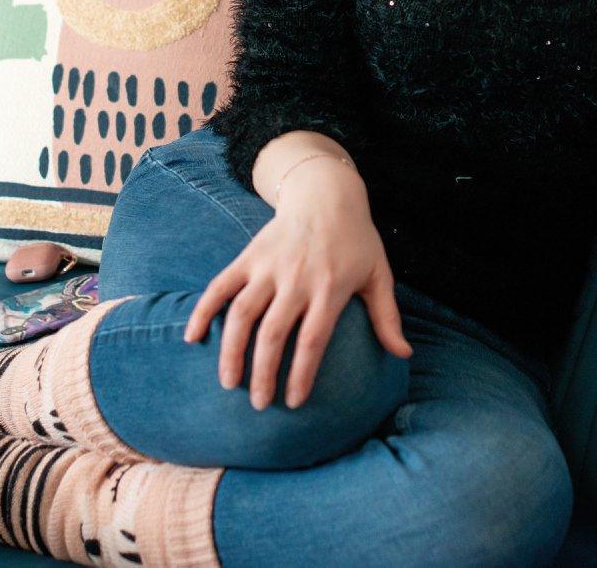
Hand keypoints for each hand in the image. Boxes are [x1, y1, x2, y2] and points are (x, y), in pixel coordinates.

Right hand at [181, 174, 411, 410]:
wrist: (325, 192)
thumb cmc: (356, 239)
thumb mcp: (378, 274)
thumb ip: (387, 316)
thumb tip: (404, 354)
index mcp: (330, 288)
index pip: (313, 339)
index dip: (301, 373)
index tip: (293, 402)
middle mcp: (296, 279)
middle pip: (273, 333)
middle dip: (263, 373)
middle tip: (258, 404)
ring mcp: (268, 267)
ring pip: (243, 314)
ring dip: (232, 350)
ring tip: (228, 382)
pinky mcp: (248, 257)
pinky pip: (220, 287)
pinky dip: (203, 311)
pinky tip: (192, 338)